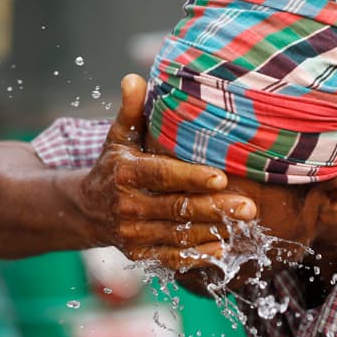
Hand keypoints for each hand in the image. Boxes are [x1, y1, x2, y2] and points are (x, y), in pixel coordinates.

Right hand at [69, 74, 256, 269]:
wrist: (87, 208)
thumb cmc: (114, 165)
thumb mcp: (119, 137)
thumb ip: (131, 111)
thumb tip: (134, 78)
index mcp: (124, 173)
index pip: (162, 175)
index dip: (191, 177)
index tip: (221, 176)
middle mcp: (127, 206)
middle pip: (176, 209)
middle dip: (215, 209)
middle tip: (249, 207)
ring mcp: (132, 234)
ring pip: (178, 235)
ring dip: (213, 232)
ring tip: (246, 226)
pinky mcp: (139, 254)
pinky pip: (172, 258)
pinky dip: (198, 256)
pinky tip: (224, 249)